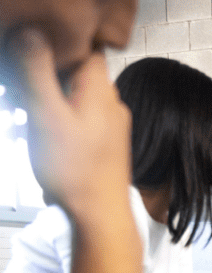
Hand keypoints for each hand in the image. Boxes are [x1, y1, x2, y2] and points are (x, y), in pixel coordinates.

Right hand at [9, 30, 130, 219]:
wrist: (100, 217)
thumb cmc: (75, 170)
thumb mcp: (46, 115)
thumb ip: (37, 71)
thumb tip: (31, 32)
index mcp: (100, 89)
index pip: (83, 46)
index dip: (56, 45)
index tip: (30, 58)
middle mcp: (111, 103)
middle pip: (74, 71)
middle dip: (41, 77)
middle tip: (17, 96)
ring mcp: (109, 124)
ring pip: (71, 97)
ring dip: (43, 102)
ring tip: (22, 121)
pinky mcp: (104, 142)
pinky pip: (75, 119)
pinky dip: (53, 122)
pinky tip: (35, 138)